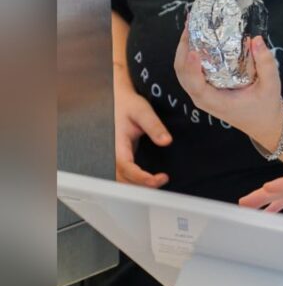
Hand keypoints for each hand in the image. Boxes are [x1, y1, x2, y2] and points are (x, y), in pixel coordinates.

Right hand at [113, 64, 171, 187]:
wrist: (118, 100)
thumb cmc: (128, 104)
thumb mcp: (142, 111)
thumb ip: (154, 126)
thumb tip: (166, 141)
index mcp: (116, 144)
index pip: (126, 167)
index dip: (141, 178)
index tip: (158, 179)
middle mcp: (112, 154)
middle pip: (122, 179)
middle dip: (141, 185)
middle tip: (162, 180)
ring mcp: (114, 157)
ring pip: (122, 180)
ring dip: (138, 185)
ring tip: (159, 181)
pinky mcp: (119, 158)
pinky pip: (124, 174)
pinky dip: (135, 180)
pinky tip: (150, 179)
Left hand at [173, 28, 281, 139]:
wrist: (264, 122)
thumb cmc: (266, 106)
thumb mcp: (271, 85)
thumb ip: (266, 63)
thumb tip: (256, 40)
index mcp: (216, 101)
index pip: (196, 85)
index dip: (191, 68)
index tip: (193, 51)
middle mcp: (203, 98)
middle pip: (182, 73)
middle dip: (183, 48)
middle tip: (190, 25)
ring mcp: (200, 94)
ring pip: (182, 71)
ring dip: (183, 49)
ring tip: (190, 27)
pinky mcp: (203, 89)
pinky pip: (189, 71)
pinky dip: (188, 55)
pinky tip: (197, 39)